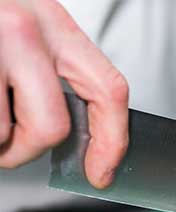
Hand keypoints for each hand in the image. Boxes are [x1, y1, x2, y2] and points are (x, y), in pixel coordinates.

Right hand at [0, 0, 128, 187]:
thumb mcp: (25, 28)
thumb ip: (52, 72)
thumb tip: (76, 136)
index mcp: (53, 23)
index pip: (108, 90)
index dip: (111, 141)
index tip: (101, 171)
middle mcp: (22, 29)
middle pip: (52, 127)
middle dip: (27, 150)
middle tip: (7, 146)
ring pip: (1, 134)